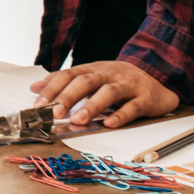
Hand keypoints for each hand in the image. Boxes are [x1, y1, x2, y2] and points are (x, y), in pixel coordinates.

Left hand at [30, 59, 178, 127]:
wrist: (158, 78)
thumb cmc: (119, 80)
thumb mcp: (91, 76)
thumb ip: (64, 82)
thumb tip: (35, 87)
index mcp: (93, 69)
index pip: (68, 75)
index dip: (52, 89)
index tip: (37, 104)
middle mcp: (109, 74)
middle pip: (86, 81)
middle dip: (68, 97)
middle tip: (54, 113)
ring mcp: (128, 85)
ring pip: (108, 92)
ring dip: (91, 106)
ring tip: (77, 120)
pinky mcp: (145, 98)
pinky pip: (133, 106)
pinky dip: (121, 115)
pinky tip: (110, 124)